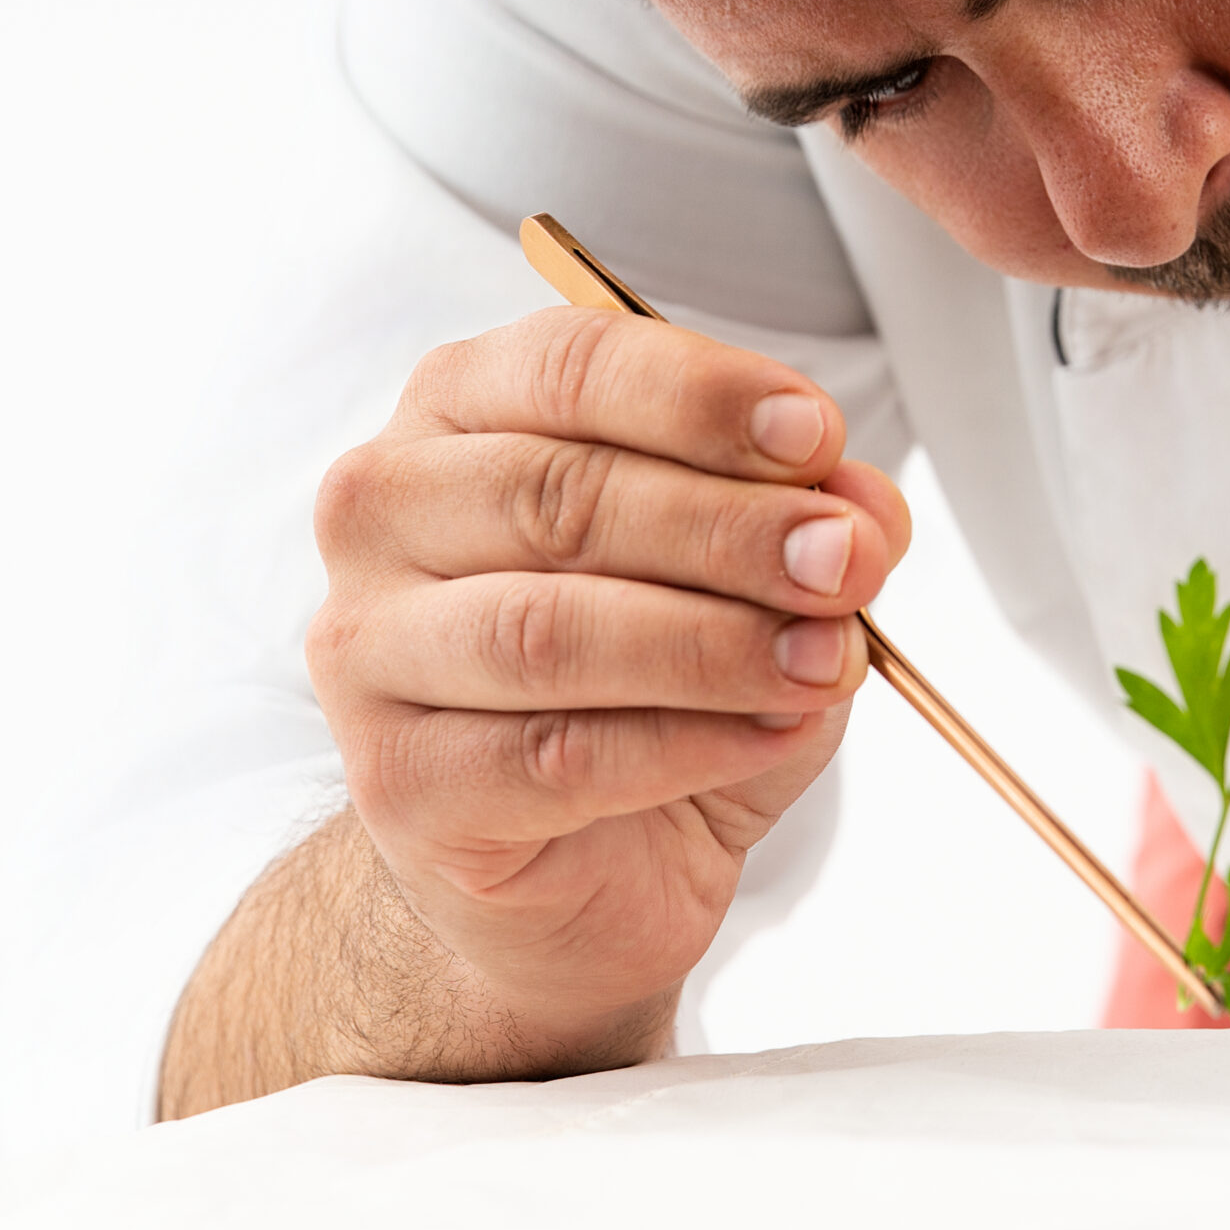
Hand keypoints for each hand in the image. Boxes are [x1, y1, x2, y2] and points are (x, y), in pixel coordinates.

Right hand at [304, 305, 909, 1066]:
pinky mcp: (395, 782)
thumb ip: (806, 518)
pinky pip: (552, 757)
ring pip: (549, 630)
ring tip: (826, 661)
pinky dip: (684, 746)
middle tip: (846, 561)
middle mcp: (388, 510)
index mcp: (462, 406)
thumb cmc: (642, 682)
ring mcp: (368, 650)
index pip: (570, 365)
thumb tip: (861, 504)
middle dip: (729, 527)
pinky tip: (770, 735)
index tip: (817, 436)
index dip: (702, 398)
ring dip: (713, 644)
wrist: (570, 864)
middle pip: (558, 495)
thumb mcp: (752, 575)